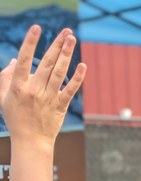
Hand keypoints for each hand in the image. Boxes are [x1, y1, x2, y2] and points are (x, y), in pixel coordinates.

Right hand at [0, 25, 85, 146]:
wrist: (31, 142)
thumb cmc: (16, 119)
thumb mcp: (3, 97)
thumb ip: (6, 77)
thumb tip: (15, 60)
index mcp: (19, 86)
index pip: (24, 59)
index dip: (30, 43)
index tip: (37, 28)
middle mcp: (34, 90)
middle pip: (47, 63)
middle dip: (57, 45)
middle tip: (66, 31)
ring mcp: (48, 98)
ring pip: (59, 73)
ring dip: (67, 55)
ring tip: (72, 39)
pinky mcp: (60, 107)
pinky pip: (70, 90)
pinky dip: (77, 78)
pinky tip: (83, 66)